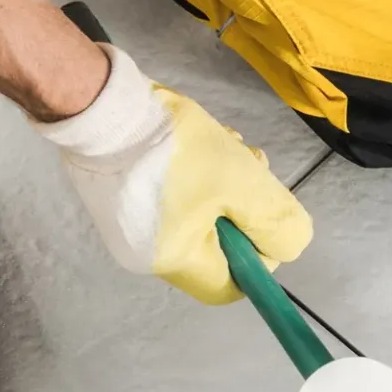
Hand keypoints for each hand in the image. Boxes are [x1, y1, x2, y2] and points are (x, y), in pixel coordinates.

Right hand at [33, 46, 311, 302]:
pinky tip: (205, 139)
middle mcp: (147, 253)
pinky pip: (175, 196)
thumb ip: (274, 221)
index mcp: (174, 260)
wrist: (103, 105)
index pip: (230, 286)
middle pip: (218, 245)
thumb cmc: (176, 151)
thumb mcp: (242, 183)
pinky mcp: (122, 195)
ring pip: (201, 213)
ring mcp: (130, 223)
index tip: (267, 213)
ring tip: (230, 144)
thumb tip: (288, 247)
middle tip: (253, 166)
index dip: (260, 256)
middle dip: (244, 206)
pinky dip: (198, 173)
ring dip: (228, 182)